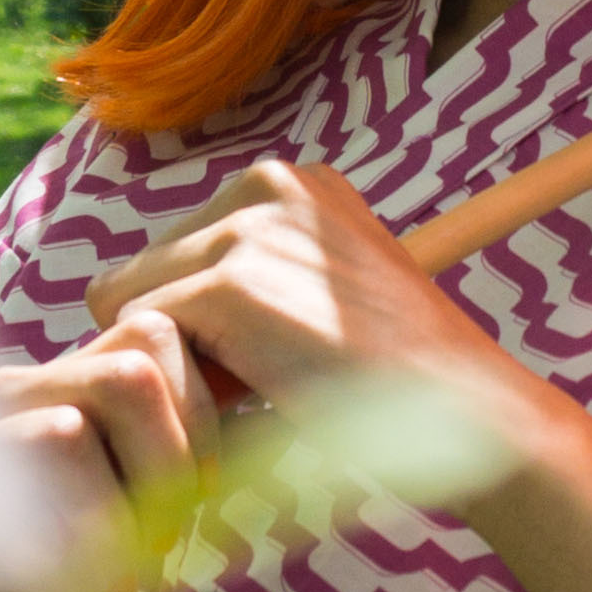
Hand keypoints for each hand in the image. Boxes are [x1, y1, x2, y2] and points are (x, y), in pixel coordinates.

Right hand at [0, 300, 233, 591]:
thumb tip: (266, 447)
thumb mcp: (111, 530)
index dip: (205, 410)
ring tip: (122, 569)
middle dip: (182, 452)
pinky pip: (58, 441)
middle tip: (165, 539)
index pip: (160, 333)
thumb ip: (163, 476)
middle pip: (147, 352)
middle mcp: (21, 385)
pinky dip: (96, 522)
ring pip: (117, 385)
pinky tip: (81, 590)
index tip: (199, 495)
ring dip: (146, 487)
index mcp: (61, 391)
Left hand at [84, 160, 591, 591]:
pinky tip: (241, 407)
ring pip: (128, 306)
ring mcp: (246, 229)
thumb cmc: (391, 381)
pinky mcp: (227, 285)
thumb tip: (132, 312)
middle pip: (143, 271)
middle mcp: (267, 182)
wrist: (463, 409)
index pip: (177, 250)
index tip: (268, 358)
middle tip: (257, 384)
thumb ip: (242, 282)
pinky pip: (140, 341)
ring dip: (172, 361)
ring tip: (252, 393)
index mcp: (291, 183)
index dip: (202, 320)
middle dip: (179, 336)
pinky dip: (175, 389)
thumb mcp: (317, 298)